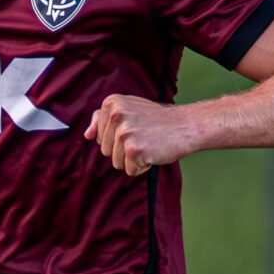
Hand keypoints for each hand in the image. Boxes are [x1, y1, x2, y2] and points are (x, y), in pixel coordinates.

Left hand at [83, 94, 200, 177]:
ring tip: (149, 144)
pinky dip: (143, 167)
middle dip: (124, 150)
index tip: (136, 127)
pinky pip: (130, 170)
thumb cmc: (157, 120)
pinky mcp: (134, 150)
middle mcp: (115, 115)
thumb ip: (104, 119)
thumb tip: (87, 135)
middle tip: (144, 137)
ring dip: (133, 159)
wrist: (187, 126)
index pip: (99, 136)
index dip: (117, 138)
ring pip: (116, 162)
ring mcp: (124, 132)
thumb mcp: (128, 110)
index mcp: (111, 103)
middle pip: (105, 150)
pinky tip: (154, 153)